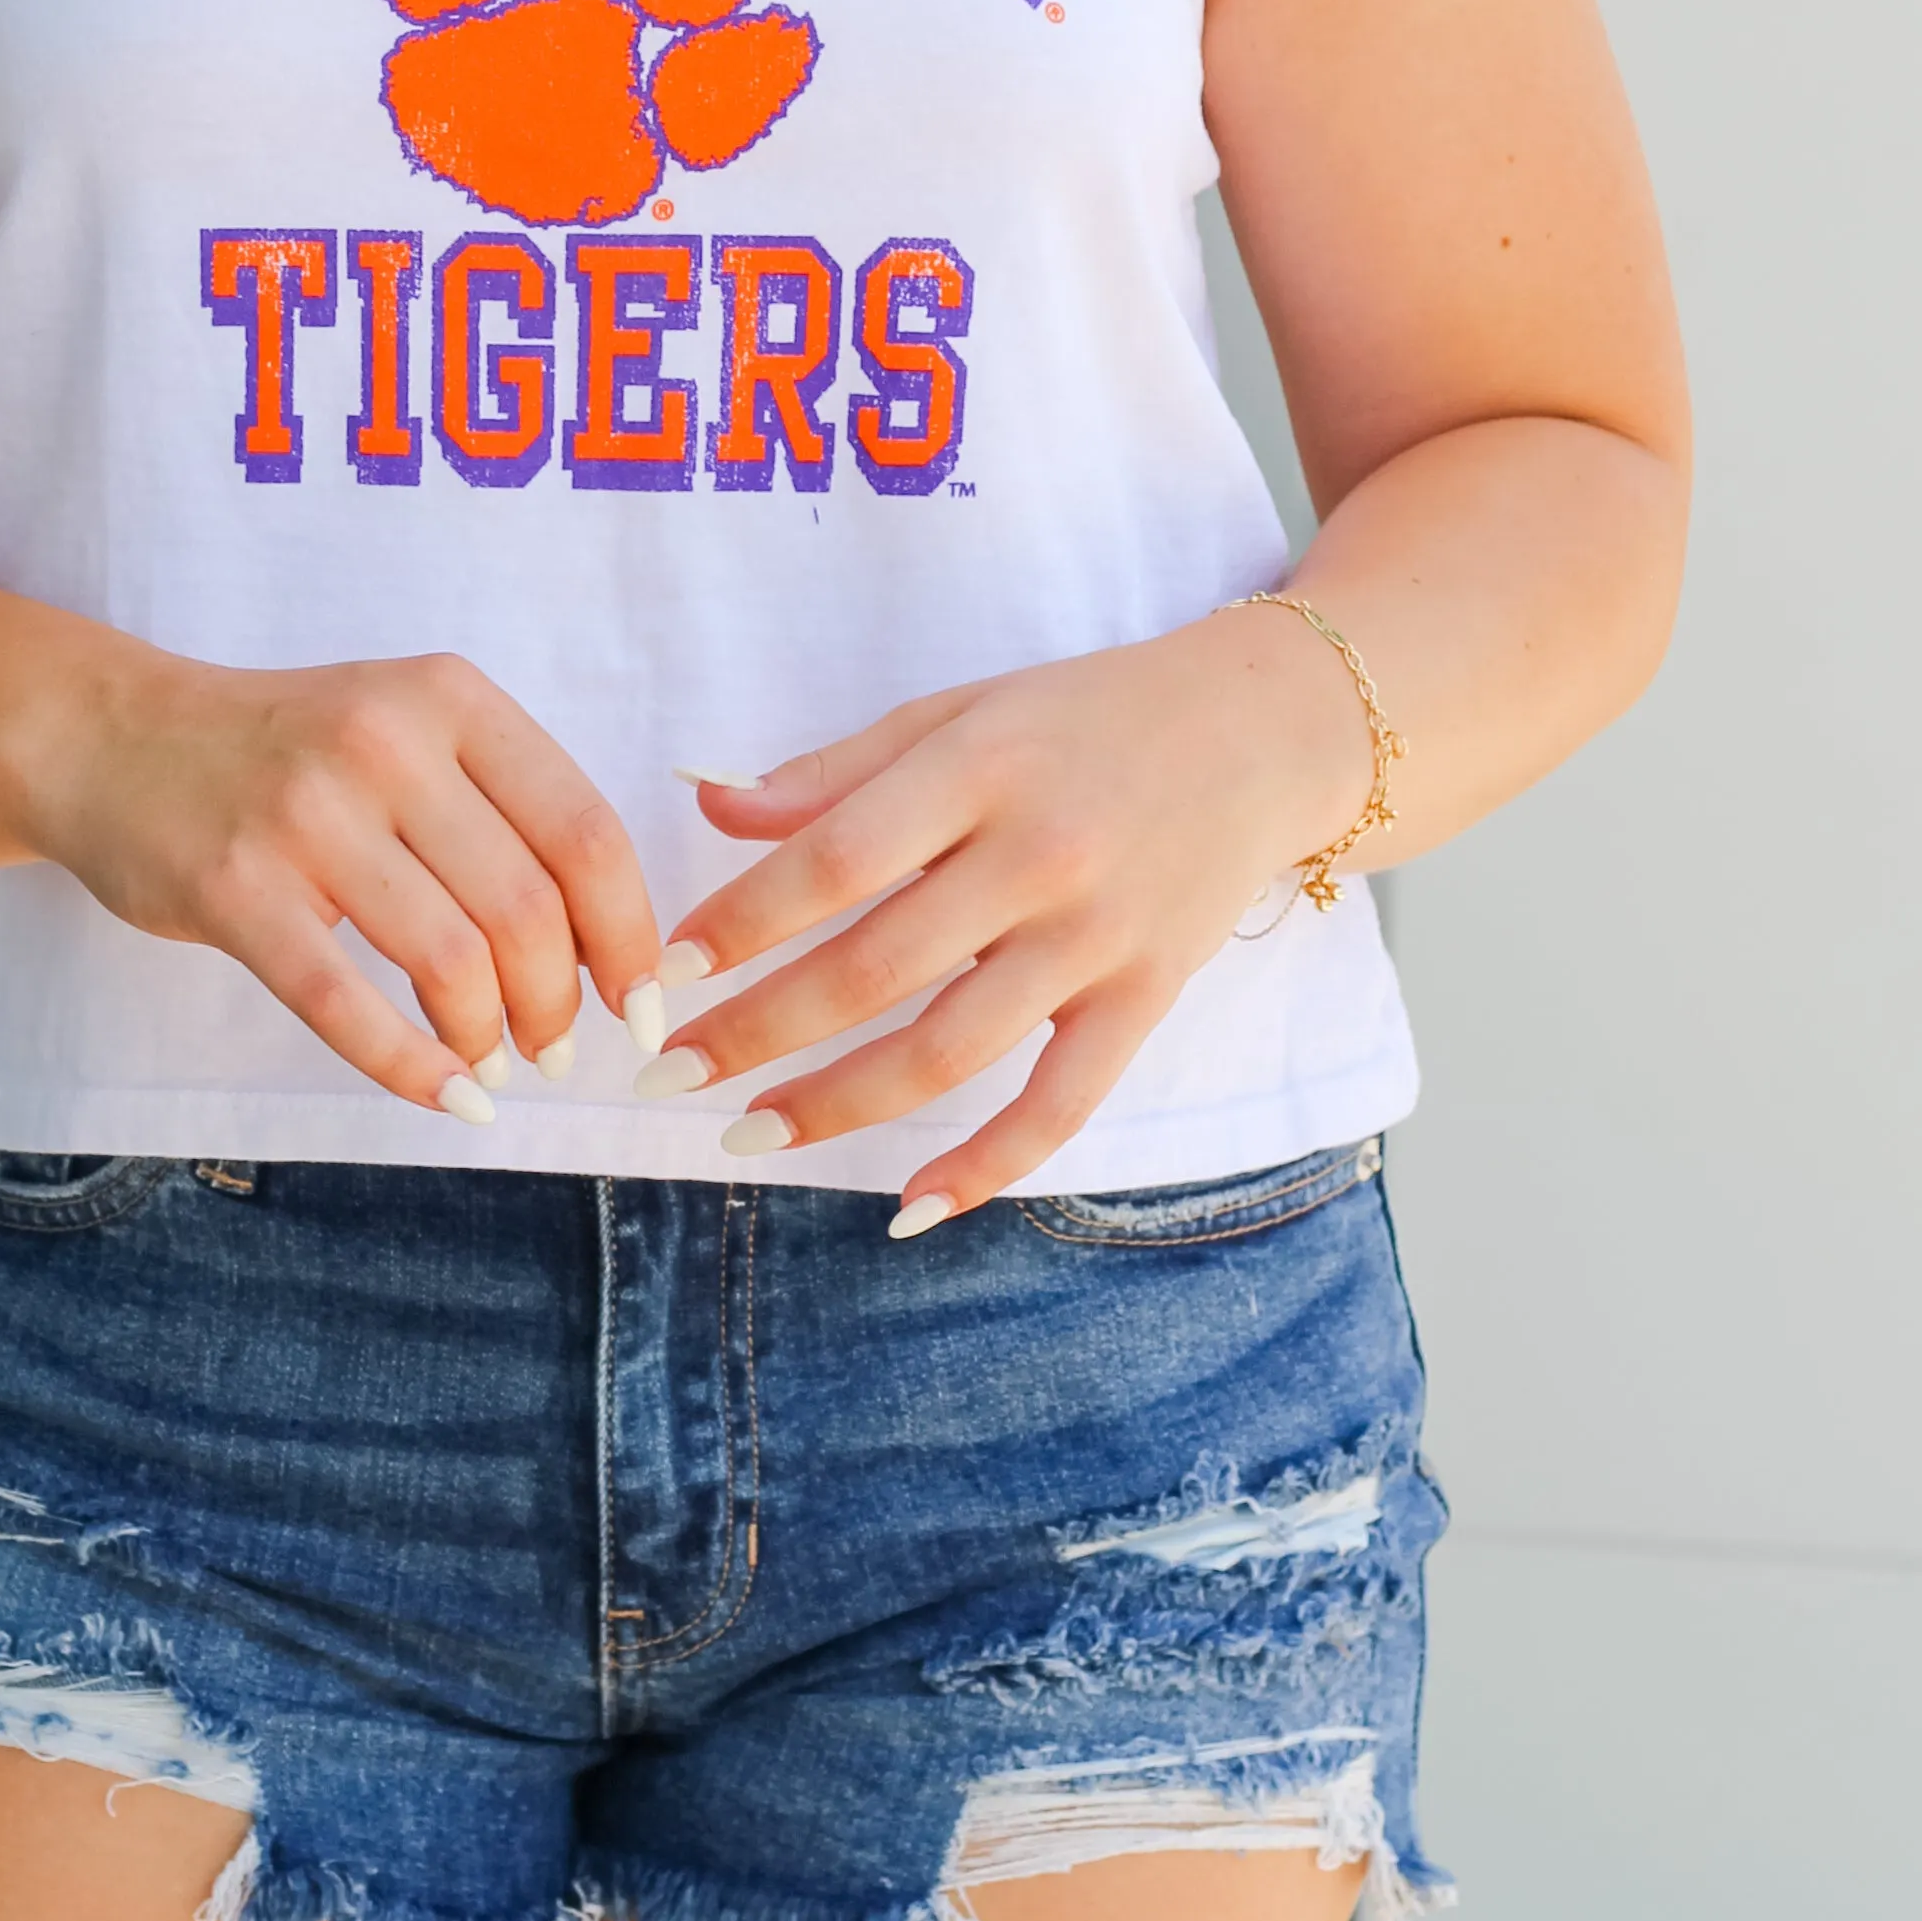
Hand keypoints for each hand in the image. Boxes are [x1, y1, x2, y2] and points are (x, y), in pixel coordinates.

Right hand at [22, 633, 665, 1124]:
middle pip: (526, 908)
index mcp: (448, 699)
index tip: (638, 1004)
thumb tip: (610, 944)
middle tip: (552, 1049)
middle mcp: (383, 743)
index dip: (630, 935)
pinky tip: (447, 1096)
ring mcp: (304, 814)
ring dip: (489, 1037)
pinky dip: (411, 1068)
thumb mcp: (406, 728)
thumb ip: (503, 805)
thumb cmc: (287, 752)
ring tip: (492, 1063)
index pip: (584, 831)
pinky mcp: (235, 888)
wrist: (114, 738)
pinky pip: (343, 1003)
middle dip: (558, 1005)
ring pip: (449, 960)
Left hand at [648, 609, 1363, 1218]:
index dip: (743, 923)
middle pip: (876, 969)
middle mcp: (1039, 856)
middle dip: (758, 1034)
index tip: (665, 973)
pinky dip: (987, 1167)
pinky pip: (1061, 1107)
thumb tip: (705, 803)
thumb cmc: (1079, 718)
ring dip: (837, 1107)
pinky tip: (907, 1206)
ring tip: (746, 1137)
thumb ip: (832, 772)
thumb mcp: (955, 714)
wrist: (1256, 731)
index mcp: (978, 768)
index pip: (836, 860)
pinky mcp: (1146, 999)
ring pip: (950, 1052)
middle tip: (665, 1078)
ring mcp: (1098, 938)